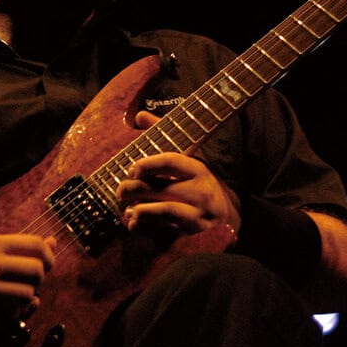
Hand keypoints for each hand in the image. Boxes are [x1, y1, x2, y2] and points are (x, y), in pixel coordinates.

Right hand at [0, 233, 55, 328]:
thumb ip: (18, 245)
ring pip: (28, 295)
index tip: (45, 264)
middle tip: (28, 281)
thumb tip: (53, 242)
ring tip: (15, 295)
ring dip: (27, 297)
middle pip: (37, 271)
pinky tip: (6, 308)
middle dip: (38, 278)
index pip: (36, 246)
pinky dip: (16, 313)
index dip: (48, 257)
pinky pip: (12, 316)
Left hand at [115, 111, 239, 235]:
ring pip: (163, 210)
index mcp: (198, 169)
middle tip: (120, 192)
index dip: (146, 164)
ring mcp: (199, 213)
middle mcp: (201, 191)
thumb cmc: (199, 183)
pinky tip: (133, 222)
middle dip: (133, 190)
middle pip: (161, 188)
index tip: (132, 170)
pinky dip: (145, 226)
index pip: (169, 161)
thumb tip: (139, 115)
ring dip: (138, 210)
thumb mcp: (187, 159)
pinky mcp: (192, 231)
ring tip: (125, 208)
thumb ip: (163, 136)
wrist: (226, 215)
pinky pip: (165, 229)